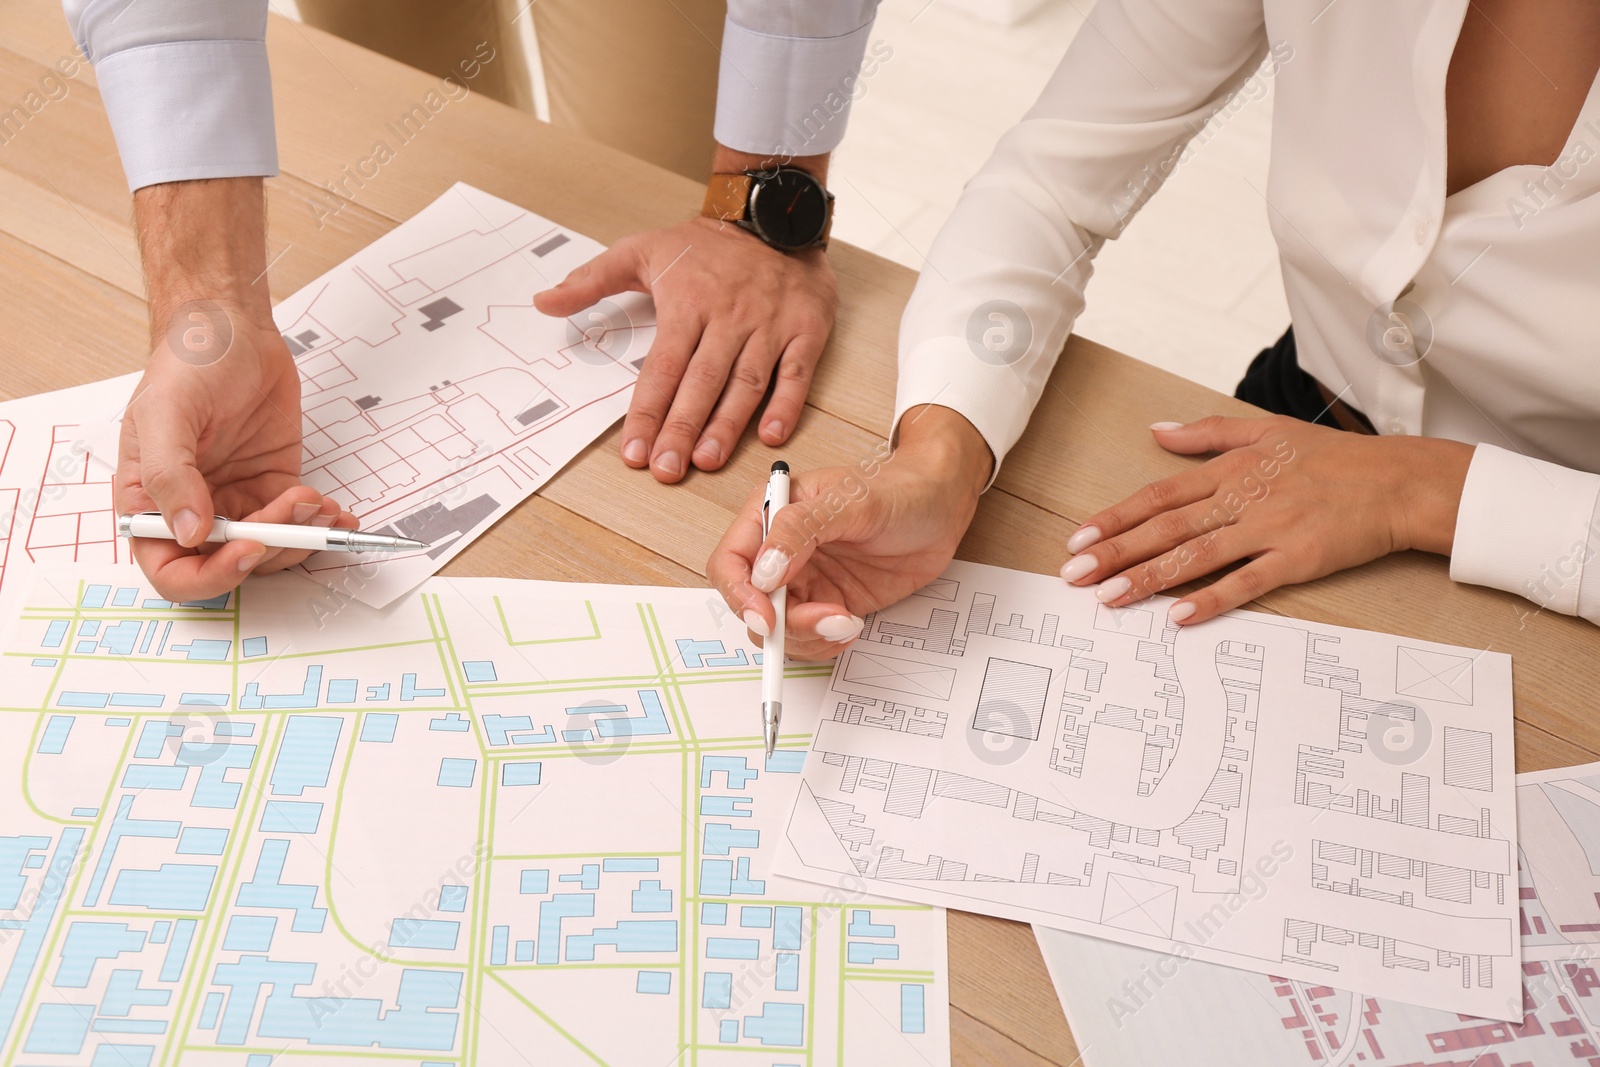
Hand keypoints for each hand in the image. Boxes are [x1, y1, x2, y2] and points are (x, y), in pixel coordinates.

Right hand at [117, 315, 354, 599]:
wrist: (235, 330)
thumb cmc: (189, 363)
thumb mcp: (166, 413)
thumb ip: (168, 475)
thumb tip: (187, 532)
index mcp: (149, 501)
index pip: (170, 568)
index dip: (208, 575)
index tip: (247, 548)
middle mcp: (192, 508)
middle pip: (227, 564)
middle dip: (267, 549)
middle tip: (294, 513)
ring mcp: (235, 500)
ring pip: (268, 551)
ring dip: (298, 537)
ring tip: (317, 501)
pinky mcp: (272, 486)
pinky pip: (296, 524)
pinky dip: (319, 525)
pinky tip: (335, 511)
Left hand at [535, 220, 835, 482]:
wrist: (774, 216)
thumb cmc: (706, 245)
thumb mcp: (642, 250)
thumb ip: (592, 280)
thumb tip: (543, 301)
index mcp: (687, 303)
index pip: (662, 367)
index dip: (647, 411)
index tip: (633, 451)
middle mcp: (728, 318)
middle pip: (701, 382)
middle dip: (682, 429)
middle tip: (666, 468)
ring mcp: (769, 326)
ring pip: (746, 383)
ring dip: (727, 425)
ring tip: (707, 461)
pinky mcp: (806, 330)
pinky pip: (796, 373)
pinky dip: (786, 405)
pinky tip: (769, 436)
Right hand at [708, 406, 992, 659]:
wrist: (941, 508)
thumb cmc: (898, 490)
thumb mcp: (850, 501)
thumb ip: (800, 531)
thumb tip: (763, 572)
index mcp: (771, 515)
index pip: (730, 562)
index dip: (739, 594)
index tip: (767, 617)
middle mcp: (779, 552)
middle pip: (750, 605)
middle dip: (783, 624)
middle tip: (827, 620)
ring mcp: (803, 582)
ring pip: (777, 630)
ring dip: (808, 638)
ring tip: (847, 622)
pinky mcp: (827, 605)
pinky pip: (808, 639)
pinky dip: (825, 644)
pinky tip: (851, 627)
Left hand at [1059, 416, 1473, 623]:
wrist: (1398, 481)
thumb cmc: (1333, 458)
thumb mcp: (1266, 430)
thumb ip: (1207, 433)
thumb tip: (1158, 430)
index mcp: (1232, 469)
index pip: (1160, 494)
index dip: (1117, 516)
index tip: (1079, 536)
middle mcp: (1243, 497)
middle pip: (1167, 527)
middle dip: (1116, 551)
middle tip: (1073, 573)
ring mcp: (1269, 528)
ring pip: (1196, 555)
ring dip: (1148, 578)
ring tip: (1109, 597)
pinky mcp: (1297, 558)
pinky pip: (1247, 581)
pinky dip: (1212, 598)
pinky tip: (1178, 616)